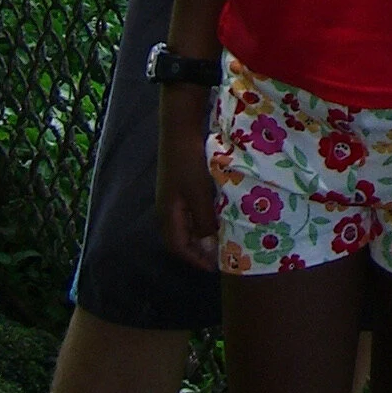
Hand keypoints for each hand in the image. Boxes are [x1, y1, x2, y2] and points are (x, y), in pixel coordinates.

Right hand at [155, 95, 219, 271]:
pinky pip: (192, 209)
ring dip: (203, 234)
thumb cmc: (188, 161)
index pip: (178, 247)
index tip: (215, 268)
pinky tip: (219, 215)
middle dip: (199, 250)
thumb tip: (208, 249)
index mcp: (167, 214)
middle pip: (181, 238)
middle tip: (221, 257)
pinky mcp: (183, 183)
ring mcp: (174, 195)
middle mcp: (168, 208)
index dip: (195, 260)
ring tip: (223, 239)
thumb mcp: (198, 194)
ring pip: (188, 223)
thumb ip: (204, 222)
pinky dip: (204, 218)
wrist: (181, 125)